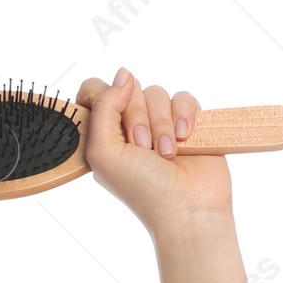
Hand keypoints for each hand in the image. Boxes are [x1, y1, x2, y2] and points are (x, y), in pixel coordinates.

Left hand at [78, 68, 232, 234]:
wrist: (188, 207)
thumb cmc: (143, 189)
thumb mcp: (103, 152)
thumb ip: (103, 108)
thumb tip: (123, 75)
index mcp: (102, 134)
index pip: (94, 91)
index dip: (104, 99)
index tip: (115, 122)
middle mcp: (128, 126)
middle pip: (128, 89)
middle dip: (137, 118)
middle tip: (143, 148)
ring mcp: (158, 123)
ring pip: (156, 93)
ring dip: (162, 124)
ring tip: (167, 152)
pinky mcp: (186, 122)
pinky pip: (183, 97)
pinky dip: (184, 116)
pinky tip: (186, 139)